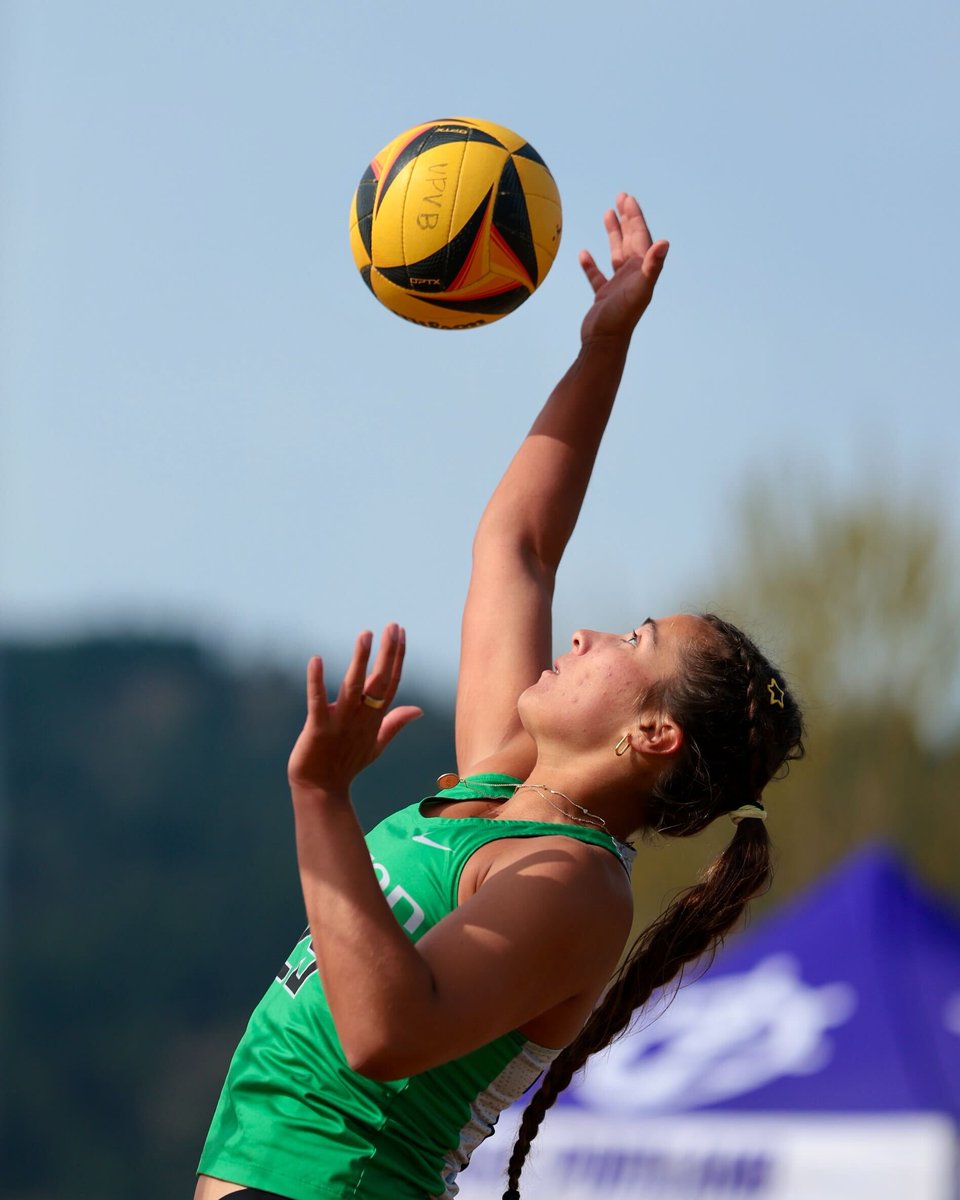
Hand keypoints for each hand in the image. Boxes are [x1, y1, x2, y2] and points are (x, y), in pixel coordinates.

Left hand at [288, 623, 422, 798]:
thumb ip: (396, 722)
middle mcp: (361, 717)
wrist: (321, 789)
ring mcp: (340, 722)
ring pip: (354, 687)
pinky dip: (316, 681)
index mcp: (375, 718)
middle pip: (379, 681)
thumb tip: (419, 710)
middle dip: (387, 654)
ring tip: (365, 634)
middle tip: (392, 626)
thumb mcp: (377, 743)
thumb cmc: (347, 764)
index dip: (397, 657)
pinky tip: (316, 660)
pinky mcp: (317, 728)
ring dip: (360, 660)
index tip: (401, 632)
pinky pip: (317, 701)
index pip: (391, 683)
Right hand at [579, 194, 668, 343]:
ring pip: (616, 252)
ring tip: (607, 214)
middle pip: (631, 240)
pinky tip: (584, 252)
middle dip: (627, 218)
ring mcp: (618, 284)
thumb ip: (652, 265)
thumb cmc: (622, 317)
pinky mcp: (603, 295)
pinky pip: (597, 275)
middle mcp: (633, 275)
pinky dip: (591, 263)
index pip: (641, 236)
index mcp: (642, 270)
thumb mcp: (640, 289)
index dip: (635, 216)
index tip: (627, 198)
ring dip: (613, 234)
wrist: (604, 343)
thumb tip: (664, 242)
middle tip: (620, 197)